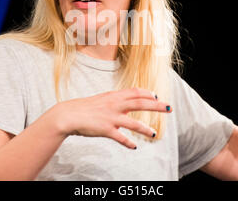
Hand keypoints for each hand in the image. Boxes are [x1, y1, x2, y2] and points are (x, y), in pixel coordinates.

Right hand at [51, 88, 171, 148]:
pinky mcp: (105, 129)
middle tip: (169, 108)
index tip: (157, 96)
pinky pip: (120, 137)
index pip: (135, 92)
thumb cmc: (85, 108)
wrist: (68, 115)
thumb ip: (116, 100)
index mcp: (114, 96)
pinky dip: (128, 142)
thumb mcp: (102, 99)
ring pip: (133, 123)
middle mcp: (114, 105)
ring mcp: (110, 117)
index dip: (147, 93)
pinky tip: (134, 146)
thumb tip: (127, 102)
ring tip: (153, 133)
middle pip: (140, 103)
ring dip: (145, 129)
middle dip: (156, 105)